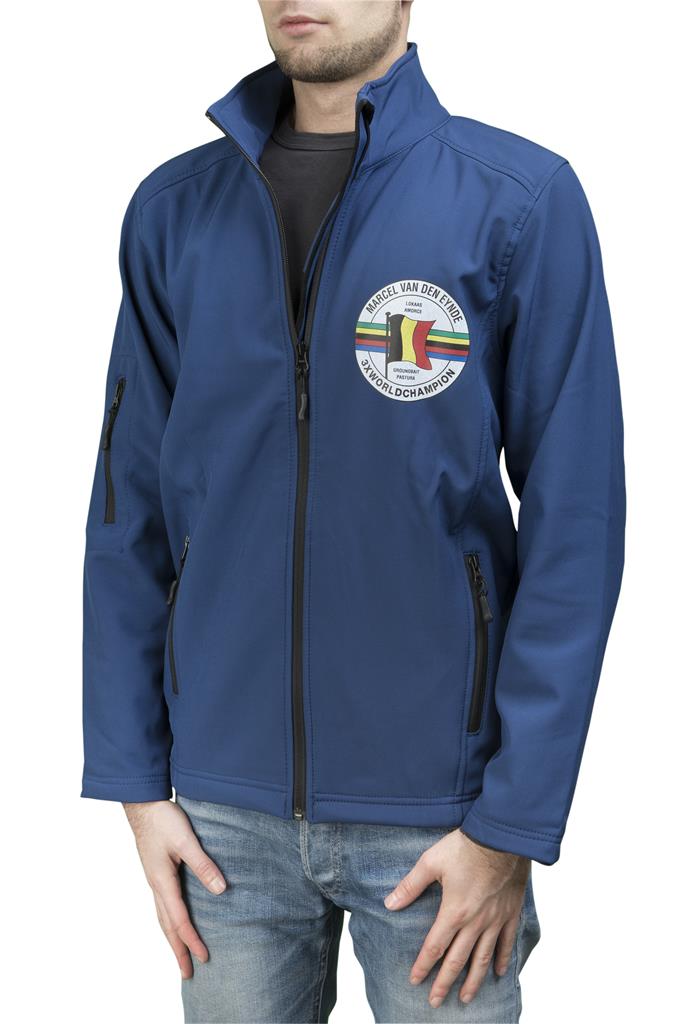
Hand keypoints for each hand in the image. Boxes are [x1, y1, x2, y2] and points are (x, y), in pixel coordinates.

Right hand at [123, 800, 226, 978]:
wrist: (142, 804)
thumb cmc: (163, 820)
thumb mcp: (186, 841)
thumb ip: (203, 865)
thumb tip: (221, 890)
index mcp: (162, 882)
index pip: (179, 919)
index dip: (192, 940)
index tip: (204, 957)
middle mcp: (156, 885)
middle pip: (167, 926)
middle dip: (178, 950)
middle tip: (188, 974)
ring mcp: (155, 880)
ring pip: (163, 917)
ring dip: (173, 938)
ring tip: (181, 954)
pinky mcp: (157, 872)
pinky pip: (163, 905)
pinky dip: (170, 921)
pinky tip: (176, 920)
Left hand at [384, 828, 529, 1007]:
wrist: (501, 836)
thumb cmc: (465, 846)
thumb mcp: (431, 862)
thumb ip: (410, 886)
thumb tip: (389, 904)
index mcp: (454, 911)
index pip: (435, 947)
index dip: (424, 966)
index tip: (416, 981)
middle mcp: (475, 922)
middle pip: (458, 960)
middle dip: (445, 983)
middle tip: (437, 1002)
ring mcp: (495, 919)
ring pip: (483, 958)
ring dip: (473, 980)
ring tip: (466, 998)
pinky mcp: (510, 912)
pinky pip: (506, 942)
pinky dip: (501, 959)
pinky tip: (497, 973)